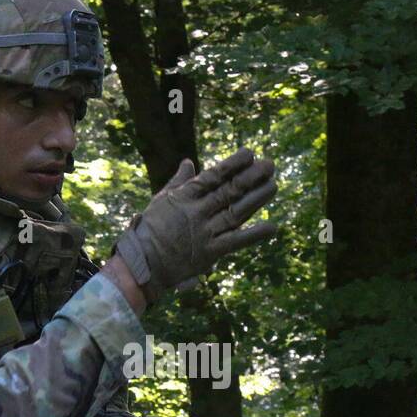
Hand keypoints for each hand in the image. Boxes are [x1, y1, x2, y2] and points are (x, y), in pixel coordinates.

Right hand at [112, 148, 277, 302]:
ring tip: (273, 186)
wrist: (143, 263)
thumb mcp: (161, 200)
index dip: (232, 164)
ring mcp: (204, 232)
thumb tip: (188, 161)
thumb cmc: (150, 229)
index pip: (213, 177)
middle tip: (270, 165)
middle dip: (251, 177)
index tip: (249, 153)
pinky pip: (235, 242)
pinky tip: (272, 227)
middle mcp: (196, 212)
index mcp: (184, 197)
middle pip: (228, 192)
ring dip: (257, 199)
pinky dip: (254, 235)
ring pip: (235, 212)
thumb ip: (179, 181)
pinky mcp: (209, 253)